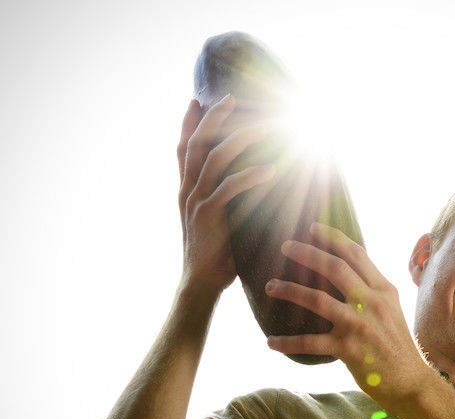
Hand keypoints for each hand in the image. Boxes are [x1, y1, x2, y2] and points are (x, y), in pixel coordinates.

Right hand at [176, 95, 275, 293]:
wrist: (201, 284)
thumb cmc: (215, 255)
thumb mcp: (215, 221)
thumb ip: (223, 199)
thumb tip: (247, 183)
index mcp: (186, 190)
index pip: (184, 149)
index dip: (188, 123)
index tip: (196, 100)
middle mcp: (187, 191)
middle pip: (197, 144)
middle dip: (213, 118)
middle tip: (230, 98)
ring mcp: (196, 202)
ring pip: (214, 159)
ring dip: (239, 139)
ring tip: (261, 128)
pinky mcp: (208, 216)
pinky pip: (230, 188)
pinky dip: (251, 176)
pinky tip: (270, 170)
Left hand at [264, 223, 434, 406]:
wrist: (411, 382)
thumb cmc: (397, 346)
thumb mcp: (391, 310)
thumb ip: (371, 291)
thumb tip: (347, 274)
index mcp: (383, 290)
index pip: (356, 254)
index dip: (333, 238)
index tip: (313, 228)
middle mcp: (371, 303)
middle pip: (334, 268)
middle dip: (306, 254)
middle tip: (285, 247)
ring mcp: (359, 325)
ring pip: (317, 299)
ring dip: (289, 290)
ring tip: (271, 286)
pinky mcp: (347, 349)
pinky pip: (310, 342)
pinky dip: (287, 342)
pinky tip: (271, 342)